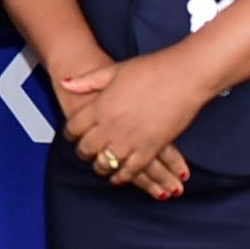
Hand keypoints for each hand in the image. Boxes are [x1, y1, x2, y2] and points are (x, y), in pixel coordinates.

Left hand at [57, 51, 209, 188]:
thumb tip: (65, 82)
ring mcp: (132, 139)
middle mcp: (112, 125)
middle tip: (83, 154)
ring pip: (107, 162)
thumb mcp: (113, 71)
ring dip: (101, 166)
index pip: (74, 127)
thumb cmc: (150, 70)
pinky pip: (133, 169)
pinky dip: (124, 176)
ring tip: (100, 167)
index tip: (71, 136)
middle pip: (88, 148)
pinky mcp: (152, 147)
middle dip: (83, 153)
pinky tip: (119, 178)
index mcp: (100, 106)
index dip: (70, 134)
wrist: (183, 76)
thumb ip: (88, 81)